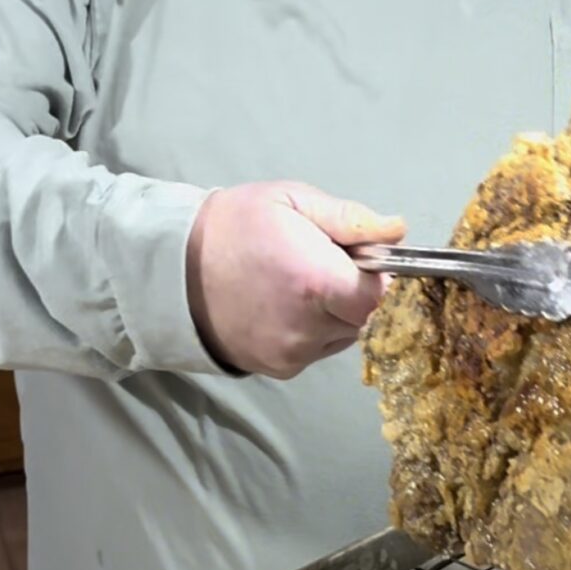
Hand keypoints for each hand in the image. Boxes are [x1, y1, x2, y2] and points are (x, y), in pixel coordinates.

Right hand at [186, 180, 404, 377]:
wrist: (173, 268)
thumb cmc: (235, 225)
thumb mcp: (291, 200)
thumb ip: (349, 219)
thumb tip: (397, 231)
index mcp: (315, 281)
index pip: (377, 295)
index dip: (374, 277)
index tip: (355, 260)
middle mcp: (307, 326)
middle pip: (363, 318)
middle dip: (353, 293)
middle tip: (321, 266)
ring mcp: (291, 353)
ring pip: (342, 337)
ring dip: (335, 314)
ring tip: (298, 286)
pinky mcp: (278, 369)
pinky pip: (317, 351)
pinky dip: (313, 331)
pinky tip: (285, 307)